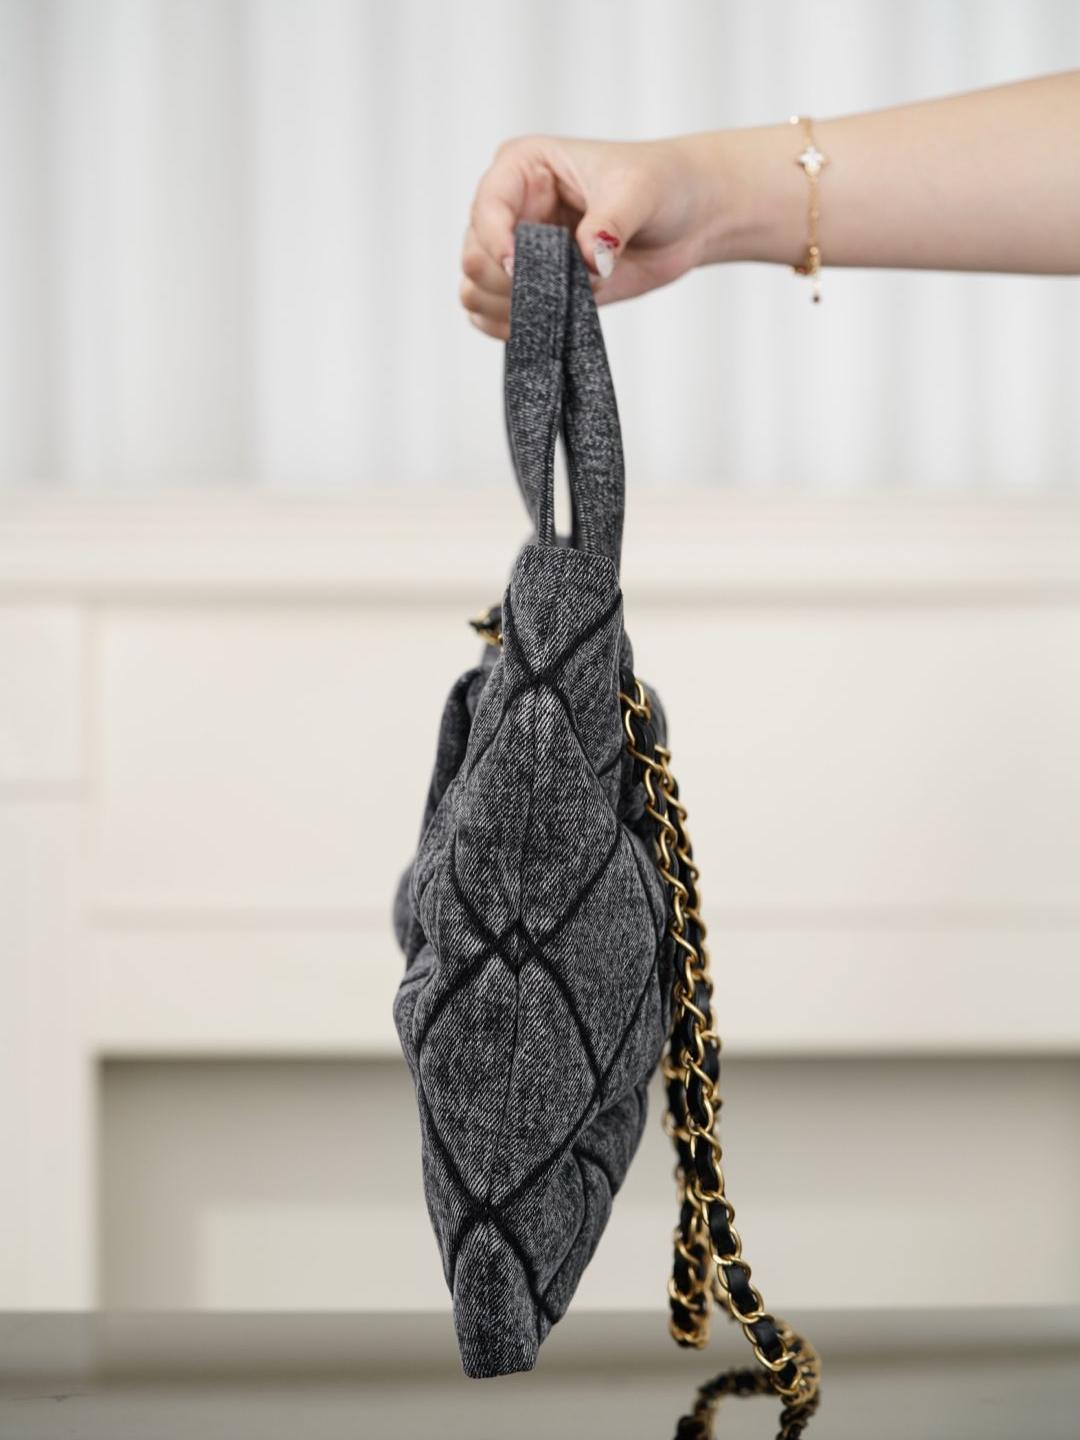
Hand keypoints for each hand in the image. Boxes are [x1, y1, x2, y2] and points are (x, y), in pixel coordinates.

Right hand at [460, 134, 724, 338]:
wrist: (688, 217)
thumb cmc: (661, 184)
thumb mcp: (640, 190)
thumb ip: (611, 222)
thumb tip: (590, 258)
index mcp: (523, 168)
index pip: (486, 208)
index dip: (496, 242)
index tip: (521, 267)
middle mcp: (511, 210)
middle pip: (473, 256)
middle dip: (508, 282)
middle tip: (557, 287)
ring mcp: (518, 252)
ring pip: (476, 290)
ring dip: (512, 308)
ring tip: (560, 303)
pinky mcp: (533, 289)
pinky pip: (493, 317)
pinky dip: (512, 327)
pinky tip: (545, 325)